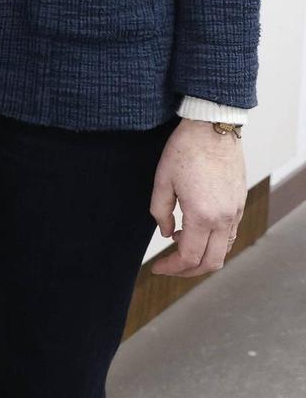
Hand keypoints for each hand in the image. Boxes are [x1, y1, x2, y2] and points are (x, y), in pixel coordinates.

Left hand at [149, 118, 245, 277]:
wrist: (212, 126)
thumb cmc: (186, 148)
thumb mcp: (162, 180)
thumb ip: (160, 211)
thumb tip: (166, 233)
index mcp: (202, 215)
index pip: (189, 257)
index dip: (171, 268)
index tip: (157, 267)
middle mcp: (224, 218)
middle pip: (211, 262)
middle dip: (188, 271)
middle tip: (169, 266)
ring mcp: (236, 211)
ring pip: (224, 250)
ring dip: (203, 256)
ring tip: (180, 244)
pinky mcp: (240, 202)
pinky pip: (230, 234)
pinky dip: (214, 242)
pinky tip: (197, 230)